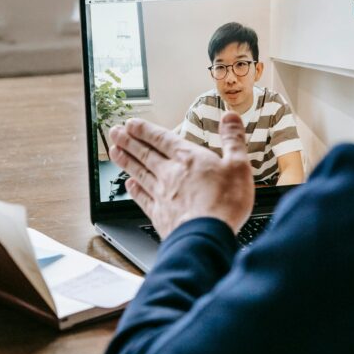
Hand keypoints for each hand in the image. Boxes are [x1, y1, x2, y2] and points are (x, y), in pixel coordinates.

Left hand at [108, 114, 254, 238]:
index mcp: (188, 159)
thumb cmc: (224, 202)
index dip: (145, 129)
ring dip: (126, 161)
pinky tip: (129, 185)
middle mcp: (170, 174)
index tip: (131, 123)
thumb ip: (233, 140)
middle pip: (145, 154)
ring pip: (139, 173)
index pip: (161, 139)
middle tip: (115, 133)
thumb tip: (230, 117)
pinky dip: (134, 190)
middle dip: (129, 141)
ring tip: (114, 151)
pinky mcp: (159, 215)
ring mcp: (162, 195)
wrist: (207, 236)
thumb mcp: (238, 165)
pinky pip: (142, 198)